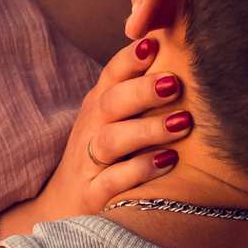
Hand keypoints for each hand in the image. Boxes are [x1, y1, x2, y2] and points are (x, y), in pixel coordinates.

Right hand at [23, 36, 191, 226]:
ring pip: (112, 141)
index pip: (111, 75)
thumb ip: (139, 92)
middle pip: (110, 104)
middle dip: (141, 91)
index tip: (153, 42)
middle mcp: (90, 130)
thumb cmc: (105, 154)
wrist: (64, 205)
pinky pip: (114, 181)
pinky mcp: (93, 195)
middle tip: (174, 83)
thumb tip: (181, 52)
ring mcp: (88, 163)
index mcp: (98, 106)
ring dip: (148, 129)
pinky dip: (140, 170)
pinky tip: (168, 161)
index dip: (130, 59)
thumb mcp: (114, 120)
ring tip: (183, 122)